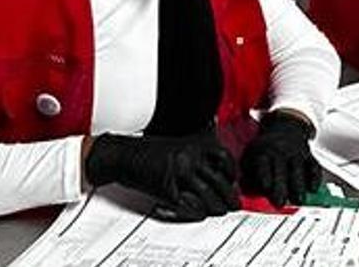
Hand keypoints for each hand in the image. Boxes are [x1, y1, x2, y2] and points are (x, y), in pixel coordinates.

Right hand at [85, 131, 239, 220]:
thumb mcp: (180, 144)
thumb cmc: (150, 151)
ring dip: (215, 206)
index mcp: (194, 144)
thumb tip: (218, 167)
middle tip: (233, 204)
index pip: (225, 158)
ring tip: (218, 211)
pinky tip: (199, 214)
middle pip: (218, 178)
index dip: (232, 173)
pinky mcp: (165, 187)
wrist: (124, 154)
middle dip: (228, 195)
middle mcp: (189, 156)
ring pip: (205, 193)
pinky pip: (186, 203)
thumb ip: (199, 150)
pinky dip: (195, 211)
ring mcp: (177, 172)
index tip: (234, 182)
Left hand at [240, 111, 321, 207]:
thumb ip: (249, 175)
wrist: (285, 129)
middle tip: (280, 203)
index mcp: (263, 153)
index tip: (266, 188)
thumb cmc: (265, 151)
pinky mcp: (309, 155)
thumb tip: (245, 193)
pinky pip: (313, 166)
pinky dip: (315, 177)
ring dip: (299, 185)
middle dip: (281, 187)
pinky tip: (313, 189)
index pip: (263, 164)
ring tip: (299, 200)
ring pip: (298, 169)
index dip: (265, 175)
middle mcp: (281, 151)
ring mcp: (296, 152)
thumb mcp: (251, 157)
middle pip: (281, 170)